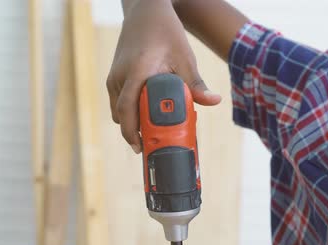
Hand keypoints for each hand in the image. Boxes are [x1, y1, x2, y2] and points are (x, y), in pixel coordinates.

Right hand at [107, 0, 221, 152]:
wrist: (145, 12)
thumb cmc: (165, 32)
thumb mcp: (184, 57)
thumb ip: (195, 83)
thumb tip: (213, 101)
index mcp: (136, 72)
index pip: (128, 110)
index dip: (133, 133)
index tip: (145, 148)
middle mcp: (119, 77)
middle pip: (121, 116)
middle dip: (134, 134)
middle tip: (152, 148)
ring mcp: (113, 78)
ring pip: (118, 111)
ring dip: (132, 124)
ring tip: (152, 134)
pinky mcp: (114, 78)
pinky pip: (118, 103)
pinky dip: (130, 114)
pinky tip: (146, 118)